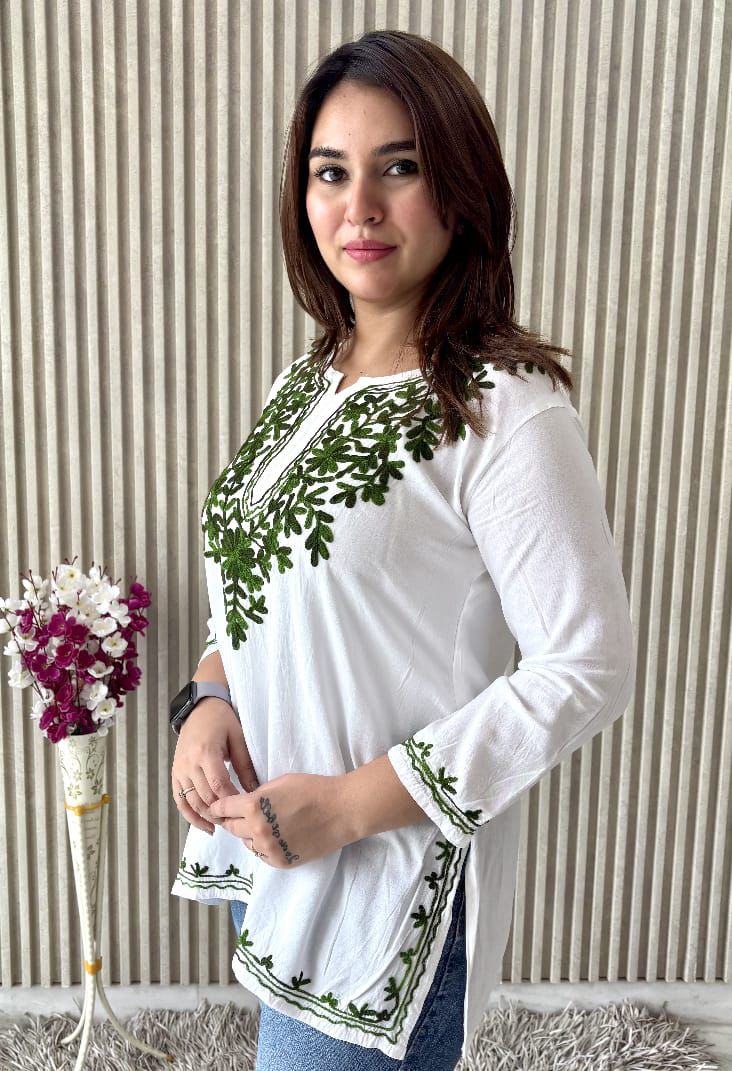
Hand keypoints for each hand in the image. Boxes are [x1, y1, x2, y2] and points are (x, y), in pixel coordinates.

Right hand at [171, 697, 259, 834]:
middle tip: (238, 821)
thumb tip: (255, 791)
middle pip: (204, 797)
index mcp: (206, 752)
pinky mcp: (175, 774)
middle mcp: (189, 763)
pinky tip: (205, 825)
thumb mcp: (238, 738)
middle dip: (221, 812)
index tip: (244, 808)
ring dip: (207, 817)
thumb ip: (245, 765)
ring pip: (191, 802)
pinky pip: (180, 800)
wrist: (200, 709)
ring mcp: (179, 770)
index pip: (218, 785)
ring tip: (224, 825)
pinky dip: (191, 816)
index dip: (231, 800)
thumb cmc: (222, 720)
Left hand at [208, 772, 352, 868]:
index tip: (215, 808)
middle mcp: (256, 830)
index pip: (223, 808)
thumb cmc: (312, 789)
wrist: (341, 810)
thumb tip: (246, 802)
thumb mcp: (279, 782)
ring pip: (246, 843)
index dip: (218, 806)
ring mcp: (269, 849)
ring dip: (247, 834)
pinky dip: (264, 847)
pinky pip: (263, 855)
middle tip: (234, 816)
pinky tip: (274, 837)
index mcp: (253, 807)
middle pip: (231, 828)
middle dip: (230, 820)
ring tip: (260, 825)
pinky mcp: (282, 862)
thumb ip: (258, 794)